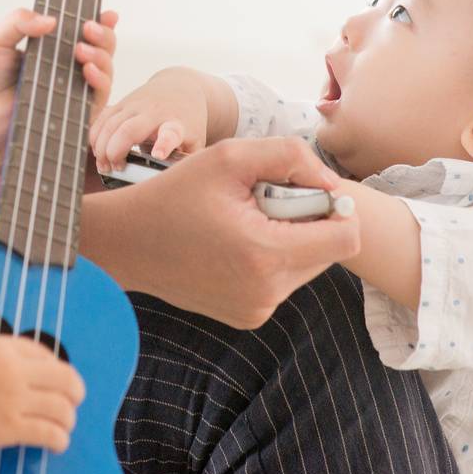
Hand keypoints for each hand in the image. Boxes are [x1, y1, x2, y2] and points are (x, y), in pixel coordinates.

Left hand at [0, 7, 119, 212]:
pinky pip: (99, 97)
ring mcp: (71, 92)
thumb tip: (52, 20)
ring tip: (81, 49)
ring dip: (101, 55)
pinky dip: (100, 80)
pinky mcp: (73, 113)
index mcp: (49, 51)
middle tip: (88, 28)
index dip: (98, 22)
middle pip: (100, 48)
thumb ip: (19, 20)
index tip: (105, 13)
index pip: (80, 33)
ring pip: (105, 70)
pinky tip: (88, 70)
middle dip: (103, 34)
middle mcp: (65, 70)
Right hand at [0, 335, 84, 456]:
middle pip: (64, 377)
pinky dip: (58, 439)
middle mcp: (13, 371)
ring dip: (68, 418)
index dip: (54, 364)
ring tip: (64, 425)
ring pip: (62, 407)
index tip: (55, 375)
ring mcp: (13, 400)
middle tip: (73, 400)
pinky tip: (57, 443)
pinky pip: (48, 433)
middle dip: (74, 390)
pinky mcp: (8, 429)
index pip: (43, 351)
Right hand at [88, 65, 209, 172]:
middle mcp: (154, 112)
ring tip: (104, 165)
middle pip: (128, 130)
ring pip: (110, 124)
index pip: (170, 133)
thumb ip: (186, 164)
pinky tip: (97, 151)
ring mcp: (136, 105)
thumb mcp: (195, 142)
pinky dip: (95, 136)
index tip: (157, 155)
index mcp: (177, 124)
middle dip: (115, 152)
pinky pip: (102, 118)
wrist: (180, 87)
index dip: (163, 144)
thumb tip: (171, 187)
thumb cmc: (188, 121)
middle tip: (115, 168)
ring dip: (102, 148)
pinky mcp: (122, 102)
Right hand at [91, 135, 358, 328]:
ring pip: (306, 266)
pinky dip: (270, 258)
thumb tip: (331, 184)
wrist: (127, 243)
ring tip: (243, 222)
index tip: (305, 191)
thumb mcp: (229, 157)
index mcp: (266, 254)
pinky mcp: (248, 316)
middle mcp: (267, 292)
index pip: (345, 238)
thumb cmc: (174, 194)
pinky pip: (282, 281)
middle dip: (305, 220)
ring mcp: (257, 310)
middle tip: (260, 202)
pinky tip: (234, 242)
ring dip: (287, 239)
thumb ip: (289, 158)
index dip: (335, 208)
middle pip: (328, 252)